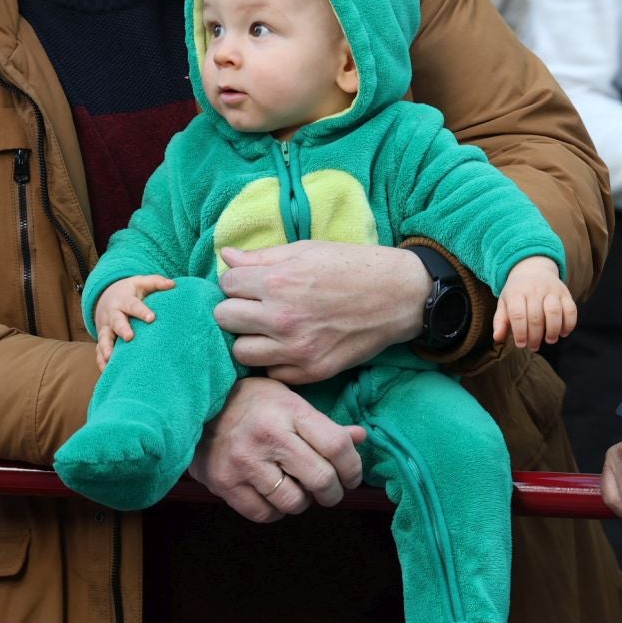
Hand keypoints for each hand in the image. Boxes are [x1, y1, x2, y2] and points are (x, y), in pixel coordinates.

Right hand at [94, 275, 173, 369]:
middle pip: (116, 322)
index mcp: (124, 300)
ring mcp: (105, 328)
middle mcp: (113, 315)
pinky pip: (99, 352)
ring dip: (106, 348)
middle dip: (122, 329)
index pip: (133, 306)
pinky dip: (101, 361)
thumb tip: (173, 284)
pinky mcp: (102, 340)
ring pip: (104, 339)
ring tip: (110, 358)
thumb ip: (156, 282)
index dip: (142, 312)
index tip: (152, 318)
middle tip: (129, 338)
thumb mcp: (141, 283)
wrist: (106, 297)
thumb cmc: (130, 292)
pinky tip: (106, 371)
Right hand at [186, 377, 366, 522]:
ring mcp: (244, 462)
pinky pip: (264, 513)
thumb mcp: (289, 400)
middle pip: (321, 479)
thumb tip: (360, 438)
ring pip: (294, 502)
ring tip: (297, 490)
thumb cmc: (251, 401)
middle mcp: (268, 436)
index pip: (336, 446)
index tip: (352, 476)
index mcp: (288, 410)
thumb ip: (323, 423)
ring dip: (303, 502)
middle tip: (330, 491)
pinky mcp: (224, 483)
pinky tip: (273, 495)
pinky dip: (275, 511)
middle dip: (333, 492)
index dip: (353, 468)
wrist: (196, 405)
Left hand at [214, 241, 424, 383]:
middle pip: (224, 319)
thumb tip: (225, 257)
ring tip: (267, 329)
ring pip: (240, 352)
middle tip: (254, 306)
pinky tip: (288, 345)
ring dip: (249, 339)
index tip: (250, 283)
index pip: (226, 285)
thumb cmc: (352, 266)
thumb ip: (261, 257)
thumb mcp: (306, 250)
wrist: (398, 296)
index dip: (236, 282)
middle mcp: (281, 318)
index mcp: (277, 282)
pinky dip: (274, 361)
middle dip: (235, 309)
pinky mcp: (311, 372)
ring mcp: (296, 349)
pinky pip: (271, 372)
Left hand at [492, 256, 575, 348]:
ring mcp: (551, 290)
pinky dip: (569, 324)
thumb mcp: (504, 303)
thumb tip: (497, 337)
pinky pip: (571, 309)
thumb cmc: (517, 292)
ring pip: (554, 312)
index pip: (518, 315)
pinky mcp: (565, 293)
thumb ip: (500, 321)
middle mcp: (534, 289)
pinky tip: (562, 333)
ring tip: (549, 340)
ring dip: (553, 331)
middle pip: (536, 317)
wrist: (533, 268)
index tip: (521, 344)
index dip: (520, 333)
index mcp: (516, 293)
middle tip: (533, 347)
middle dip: (535, 337)